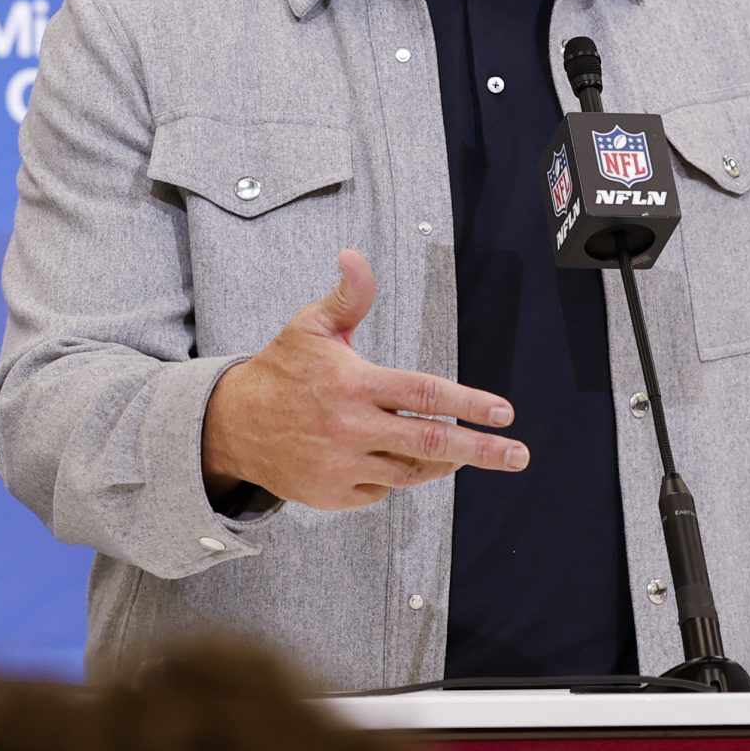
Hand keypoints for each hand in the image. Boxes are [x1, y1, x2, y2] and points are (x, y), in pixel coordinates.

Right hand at [201, 249, 527, 510]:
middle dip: (482, 450)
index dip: (469, 403)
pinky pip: (381, 490)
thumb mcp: (311, 326)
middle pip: (431, 442)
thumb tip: (354, 256)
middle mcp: (350, 428)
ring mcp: (342, 466)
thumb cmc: (281, 371)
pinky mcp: (332, 494)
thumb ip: (348, 296)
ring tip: (455, 451)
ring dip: (437, 462)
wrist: (231, 425)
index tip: (503, 412)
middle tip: (518, 454)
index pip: (424, 394)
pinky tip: (383, 457)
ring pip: (411, 471)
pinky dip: (391, 476)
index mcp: (353, 384)